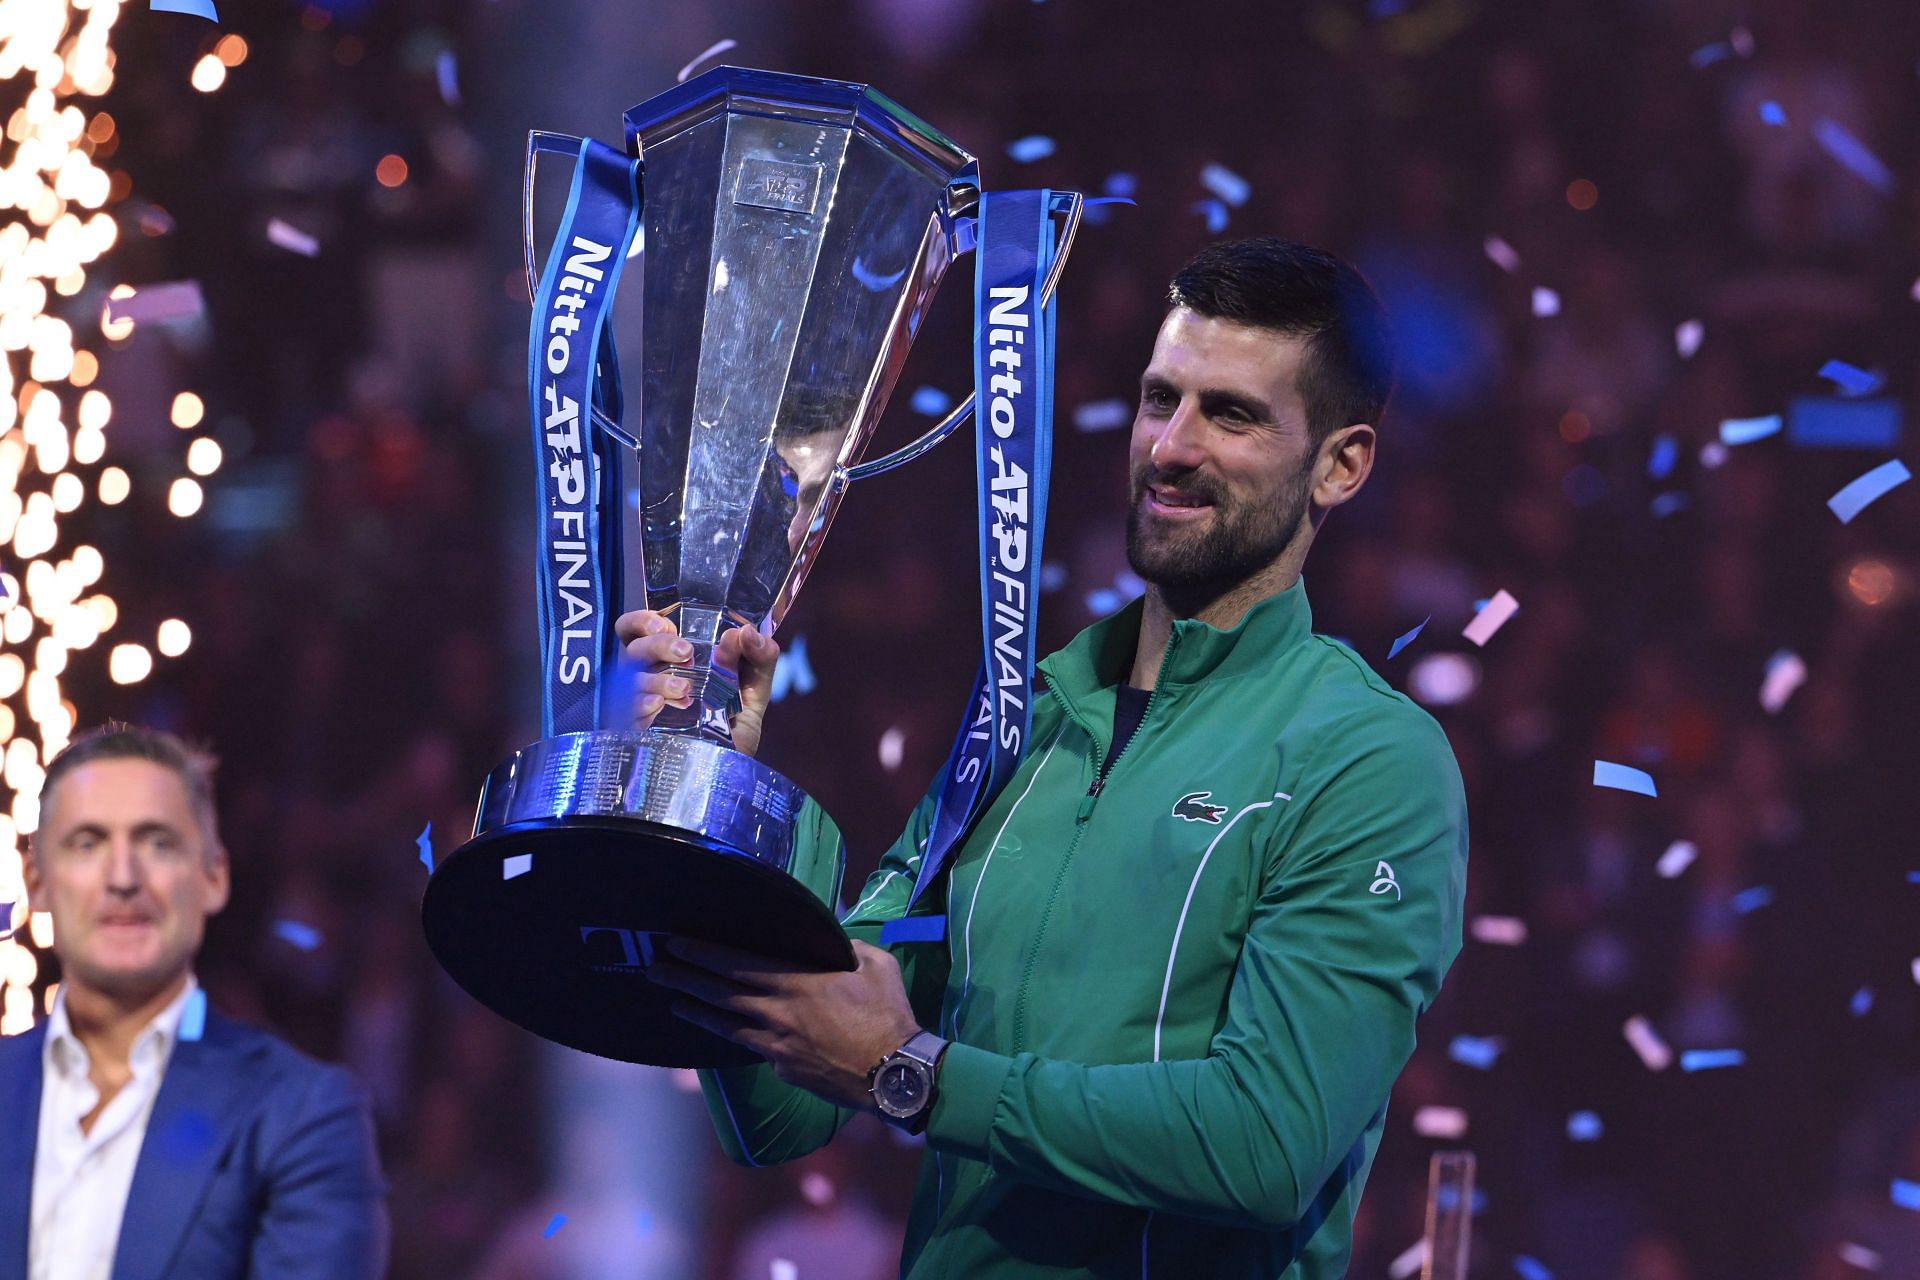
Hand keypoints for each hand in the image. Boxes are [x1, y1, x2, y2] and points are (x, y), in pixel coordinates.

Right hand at [612, 608, 780, 756]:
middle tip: (685, 653)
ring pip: (630, 679)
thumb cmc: (732, 727)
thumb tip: (748, 632)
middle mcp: (649, 679)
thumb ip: (759, 660)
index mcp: (671, 662)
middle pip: (634, 648)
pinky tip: (658, 707)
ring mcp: (639, 706)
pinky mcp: (635, 733)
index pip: (638, 630)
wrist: (726, 775)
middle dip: (658, 644)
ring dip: (657, 679)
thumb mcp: (754, 692)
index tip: (666, 625)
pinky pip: (625, 713)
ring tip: (685, 691)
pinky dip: (641, 705)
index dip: (643, 620)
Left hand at [646, 938, 920, 1110]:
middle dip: (684, 978)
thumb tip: (835, 942)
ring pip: (726, 1025)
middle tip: (654, 967)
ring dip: (696, 1010)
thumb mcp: (877, 967)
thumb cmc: (889, 1016)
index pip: (738, 964)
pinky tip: (723, 1033)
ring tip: (672, 1000)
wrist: (896, 1075)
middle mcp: (778, 1013)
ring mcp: (777, 1046)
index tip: (676, 942)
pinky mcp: (783, 1069)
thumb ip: (849, 950)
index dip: (703, 953)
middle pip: (720, 993)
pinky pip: (752, 1048)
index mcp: (798, 983)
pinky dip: (733, 1037)